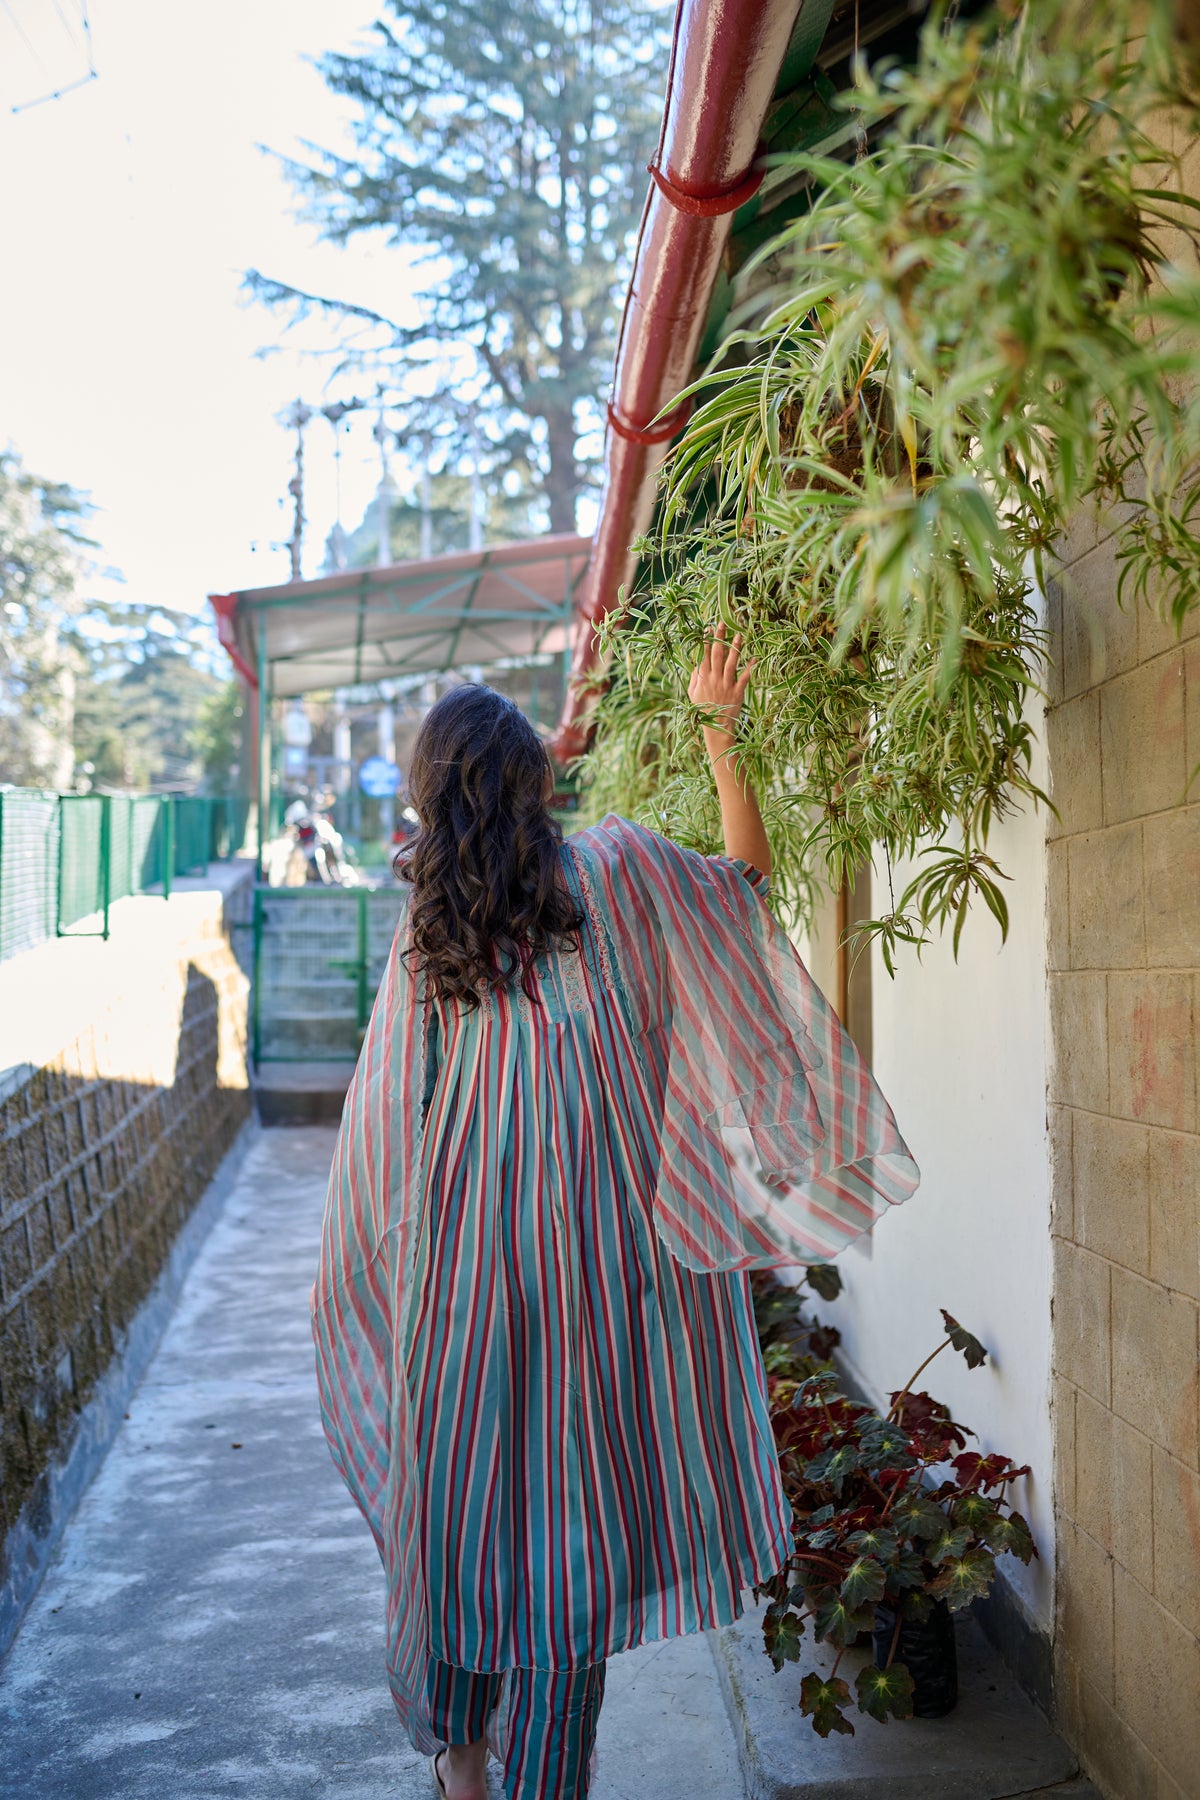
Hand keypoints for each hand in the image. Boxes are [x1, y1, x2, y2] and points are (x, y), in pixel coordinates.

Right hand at [688, 621, 755, 746]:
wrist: (716, 727)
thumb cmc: (703, 710)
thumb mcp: (693, 693)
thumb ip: (694, 677)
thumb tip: (697, 663)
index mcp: (703, 678)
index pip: (705, 655)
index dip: (707, 641)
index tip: (708, 629)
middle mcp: (715, 678)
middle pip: (717, 654)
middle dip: (720, 638)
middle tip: (723, 623)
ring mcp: (727, 684)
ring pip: (732, 663)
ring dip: (735, 648)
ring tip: (739, 635)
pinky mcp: (738, 691)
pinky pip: (745, 677)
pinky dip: (750, 668)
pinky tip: (754, 658)